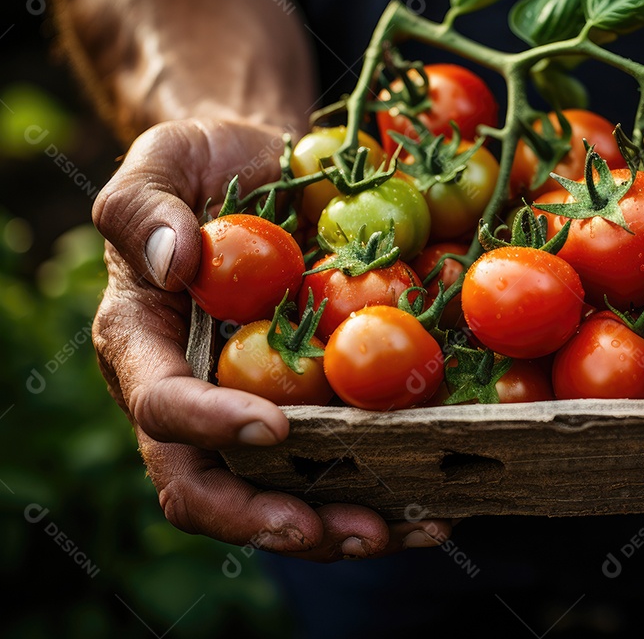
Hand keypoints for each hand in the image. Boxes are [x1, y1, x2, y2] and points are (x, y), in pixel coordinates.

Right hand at [92, 119, 450, 559]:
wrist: (264, 167)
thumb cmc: (203, 164)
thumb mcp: (162, 162)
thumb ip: (145, 207)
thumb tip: (174, 259)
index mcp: (146, 349)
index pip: (162, 407)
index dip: (208, 426)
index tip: (270, 427)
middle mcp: (201, 396)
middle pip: (220, 485)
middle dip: (279, 519)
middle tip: (350, 529)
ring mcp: (264, 403)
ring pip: (291, 489)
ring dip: (351, 520)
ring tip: (419, 528)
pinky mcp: (324, 397)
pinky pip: (352, 453)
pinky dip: (396, 481)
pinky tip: (449, 497)